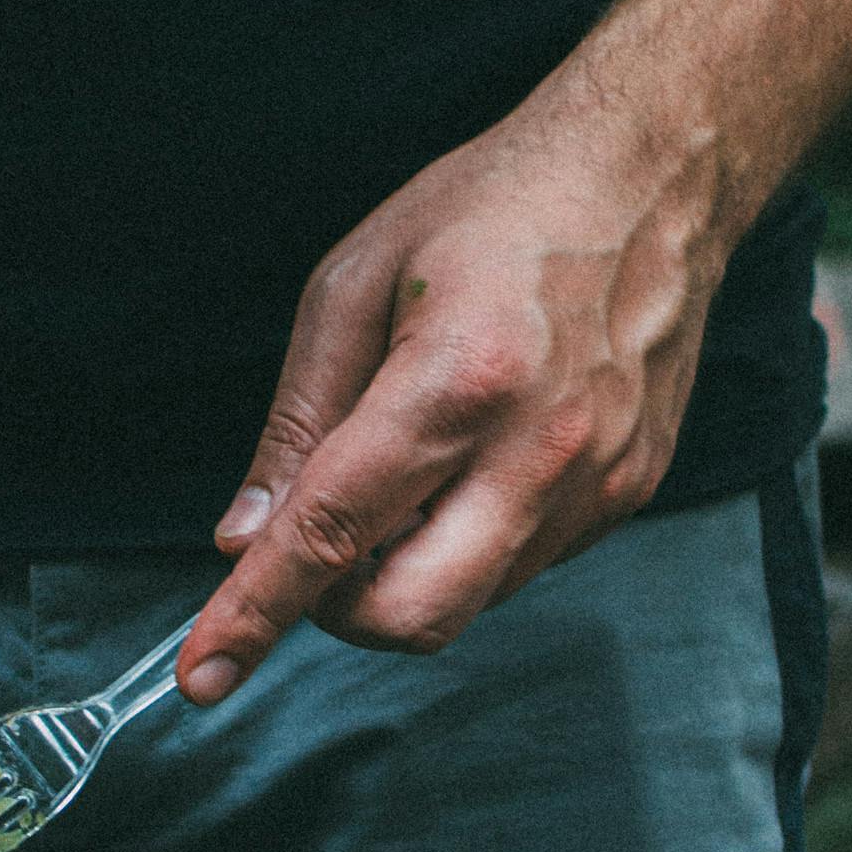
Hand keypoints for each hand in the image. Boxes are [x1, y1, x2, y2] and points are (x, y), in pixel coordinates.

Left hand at [179, 63, 730, 699]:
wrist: (648, 178)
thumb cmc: (491, 209)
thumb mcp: (353, 285)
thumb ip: (296, 424)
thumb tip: (245, 539)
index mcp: (460, 378)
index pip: (334, 530)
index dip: (258, 612)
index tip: (204, 673)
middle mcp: (540, 448)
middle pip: (413, 615)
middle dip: (339, 610)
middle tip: (317, 543)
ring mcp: (597, 480)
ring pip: (466, 601)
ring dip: (406, 569)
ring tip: (407, 467)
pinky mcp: (628, 492)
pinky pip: (520, 565)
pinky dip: (466, 542)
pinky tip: (471, 459)